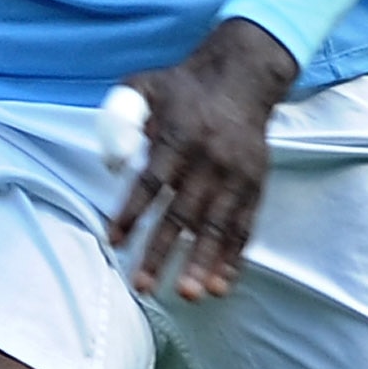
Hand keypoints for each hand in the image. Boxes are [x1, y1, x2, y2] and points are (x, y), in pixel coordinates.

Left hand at [107, 17, 297, 300]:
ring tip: (187, 294)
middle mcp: (208, 158)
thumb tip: (112, 163)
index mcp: (177, 135)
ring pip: (217, 225)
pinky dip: (234, 256)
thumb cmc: (183, 86)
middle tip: (143, 286)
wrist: (243, 74)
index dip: (131, 213)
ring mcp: (235, 174)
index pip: (150, 182)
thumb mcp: (144, 86)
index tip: (114, 242)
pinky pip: (245, 226)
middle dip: (162, 252)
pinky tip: (220, 284)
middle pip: (182, 212)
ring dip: (202, 262)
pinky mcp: (255, 183)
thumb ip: (120, 117)